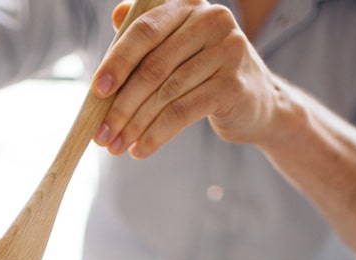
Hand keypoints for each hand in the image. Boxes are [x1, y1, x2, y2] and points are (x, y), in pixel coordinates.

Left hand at [92, 0, 281, 157]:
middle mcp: (212, 21)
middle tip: (101, 133)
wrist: (258, 103)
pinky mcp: (233, 85)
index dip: (117, 61)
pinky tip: (140, 150)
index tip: (96, 91)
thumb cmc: (207, 74)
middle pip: (153, 66)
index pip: (145, 30)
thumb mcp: (180, 48)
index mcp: (190, 6)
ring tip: (116, 146)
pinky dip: (156, 135)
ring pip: (166, 94)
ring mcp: (227, 51)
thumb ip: (150, 34)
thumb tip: (116, 15)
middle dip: (121, 105)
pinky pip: (183, 113)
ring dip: (135, 125)